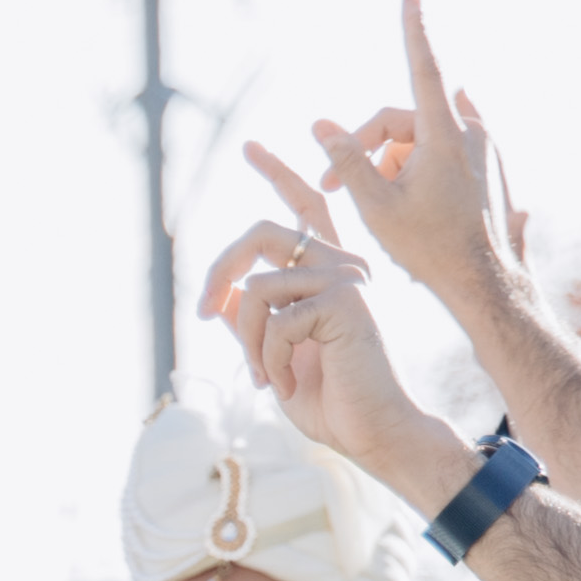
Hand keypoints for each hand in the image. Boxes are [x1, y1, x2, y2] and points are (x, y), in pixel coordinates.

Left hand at [199, 159, 467, 508]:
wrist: (376, 433)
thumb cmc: (334, 403)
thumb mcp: (276, 357)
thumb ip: (254, 323)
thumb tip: (224, 297)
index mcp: (330, 274)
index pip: (304, 208)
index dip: (277, 174)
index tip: (250, 147)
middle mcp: (343, 265)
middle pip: (263, 233)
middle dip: (220, 268)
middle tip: (204, 310)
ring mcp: (347, 277)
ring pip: (257, 287)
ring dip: (250, 344)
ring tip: (268, 379)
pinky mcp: (345, 299)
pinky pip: (273, 318)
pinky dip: (266, 360)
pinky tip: (286, 384)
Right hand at [295, 0, 527, 325]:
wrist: (485, 283)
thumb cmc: (429, 249)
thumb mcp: (375, 208)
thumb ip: (347, 161)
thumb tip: (322, 126)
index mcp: (445, 135)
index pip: (422, 66)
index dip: (413, 26)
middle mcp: (471, 132)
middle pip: (404, 118)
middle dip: (369, 147)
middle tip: (337, 188)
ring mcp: (484, 148)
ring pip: (422, 136)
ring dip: (393, 162)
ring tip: (383, 207)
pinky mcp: (490, 165)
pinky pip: (443, 149)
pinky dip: (419, 165)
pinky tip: (412, 196)